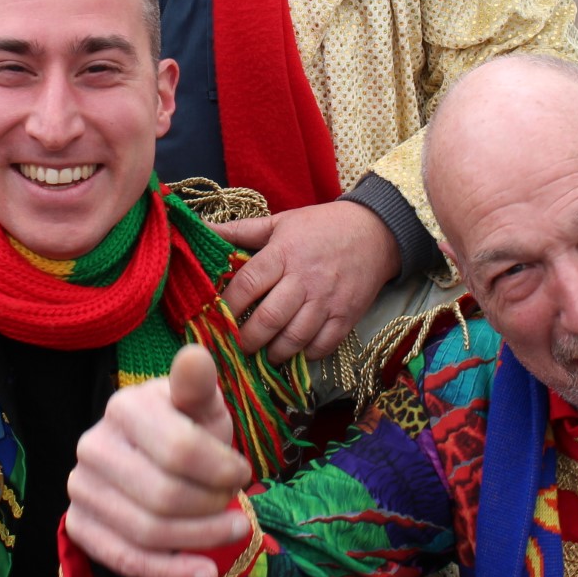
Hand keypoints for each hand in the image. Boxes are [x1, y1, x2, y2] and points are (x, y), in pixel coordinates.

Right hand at [64, 345, 254, 576]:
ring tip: (234, 532)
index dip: (222, 470)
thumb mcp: (201, 405)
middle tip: (237, 506)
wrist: (152, 458)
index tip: (244, 473)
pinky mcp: (78, 524)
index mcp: (124, 407)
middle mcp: (92, 445)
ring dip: (200, 540)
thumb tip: (195, 356)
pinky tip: (203, 574)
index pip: (180, 449)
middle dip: (213, 507)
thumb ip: (198, 386)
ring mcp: (80, 487)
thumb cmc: (186, 428)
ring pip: (147, 531)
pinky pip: (123, 559)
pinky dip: (168, 572)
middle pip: (164, 495)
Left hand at [217, 201, 399, 361]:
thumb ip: (239, 231)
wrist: (376, 231)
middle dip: (247, 339)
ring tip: (263, 354)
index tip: (215, 318)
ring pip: (294, 337)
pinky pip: (322, 345)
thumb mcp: (279, 222)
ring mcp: (327, 300)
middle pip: (268, 318)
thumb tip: (202, 227)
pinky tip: (293, 352)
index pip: (248, 284)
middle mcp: (303, 279)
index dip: (228, 306)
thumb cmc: (320, 226)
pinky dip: (304, 354)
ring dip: (273, 352)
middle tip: (235, 346)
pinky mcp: (346, 316)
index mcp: (283, 253)